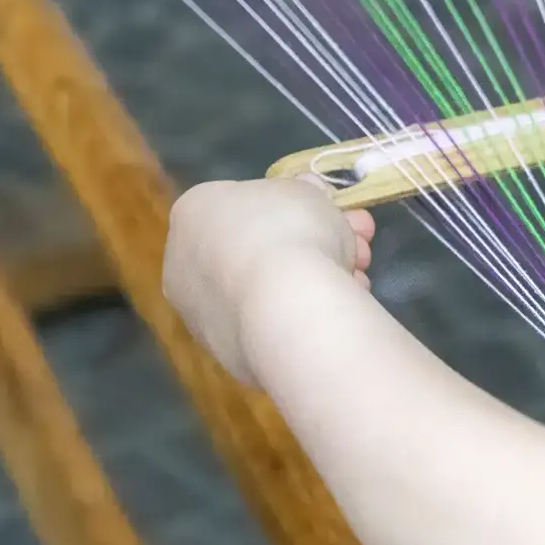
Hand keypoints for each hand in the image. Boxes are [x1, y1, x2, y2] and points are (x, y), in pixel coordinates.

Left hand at [164, 176, 374, 384]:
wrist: (284, 308)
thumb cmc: (289, 231)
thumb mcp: (308, 192)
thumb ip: (304, 191)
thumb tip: (305, 191)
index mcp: (193, 212)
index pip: (245, 203)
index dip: (296, 205)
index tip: (331, 212)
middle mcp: (184, 261)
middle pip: (258, 247)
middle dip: (313, 244)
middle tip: (357, 246)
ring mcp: (200, 312)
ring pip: (268, 287)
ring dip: (315, 278)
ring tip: (360, 279)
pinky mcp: (224, 352)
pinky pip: (270, 322)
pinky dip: (301, 315)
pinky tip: (339, 308)